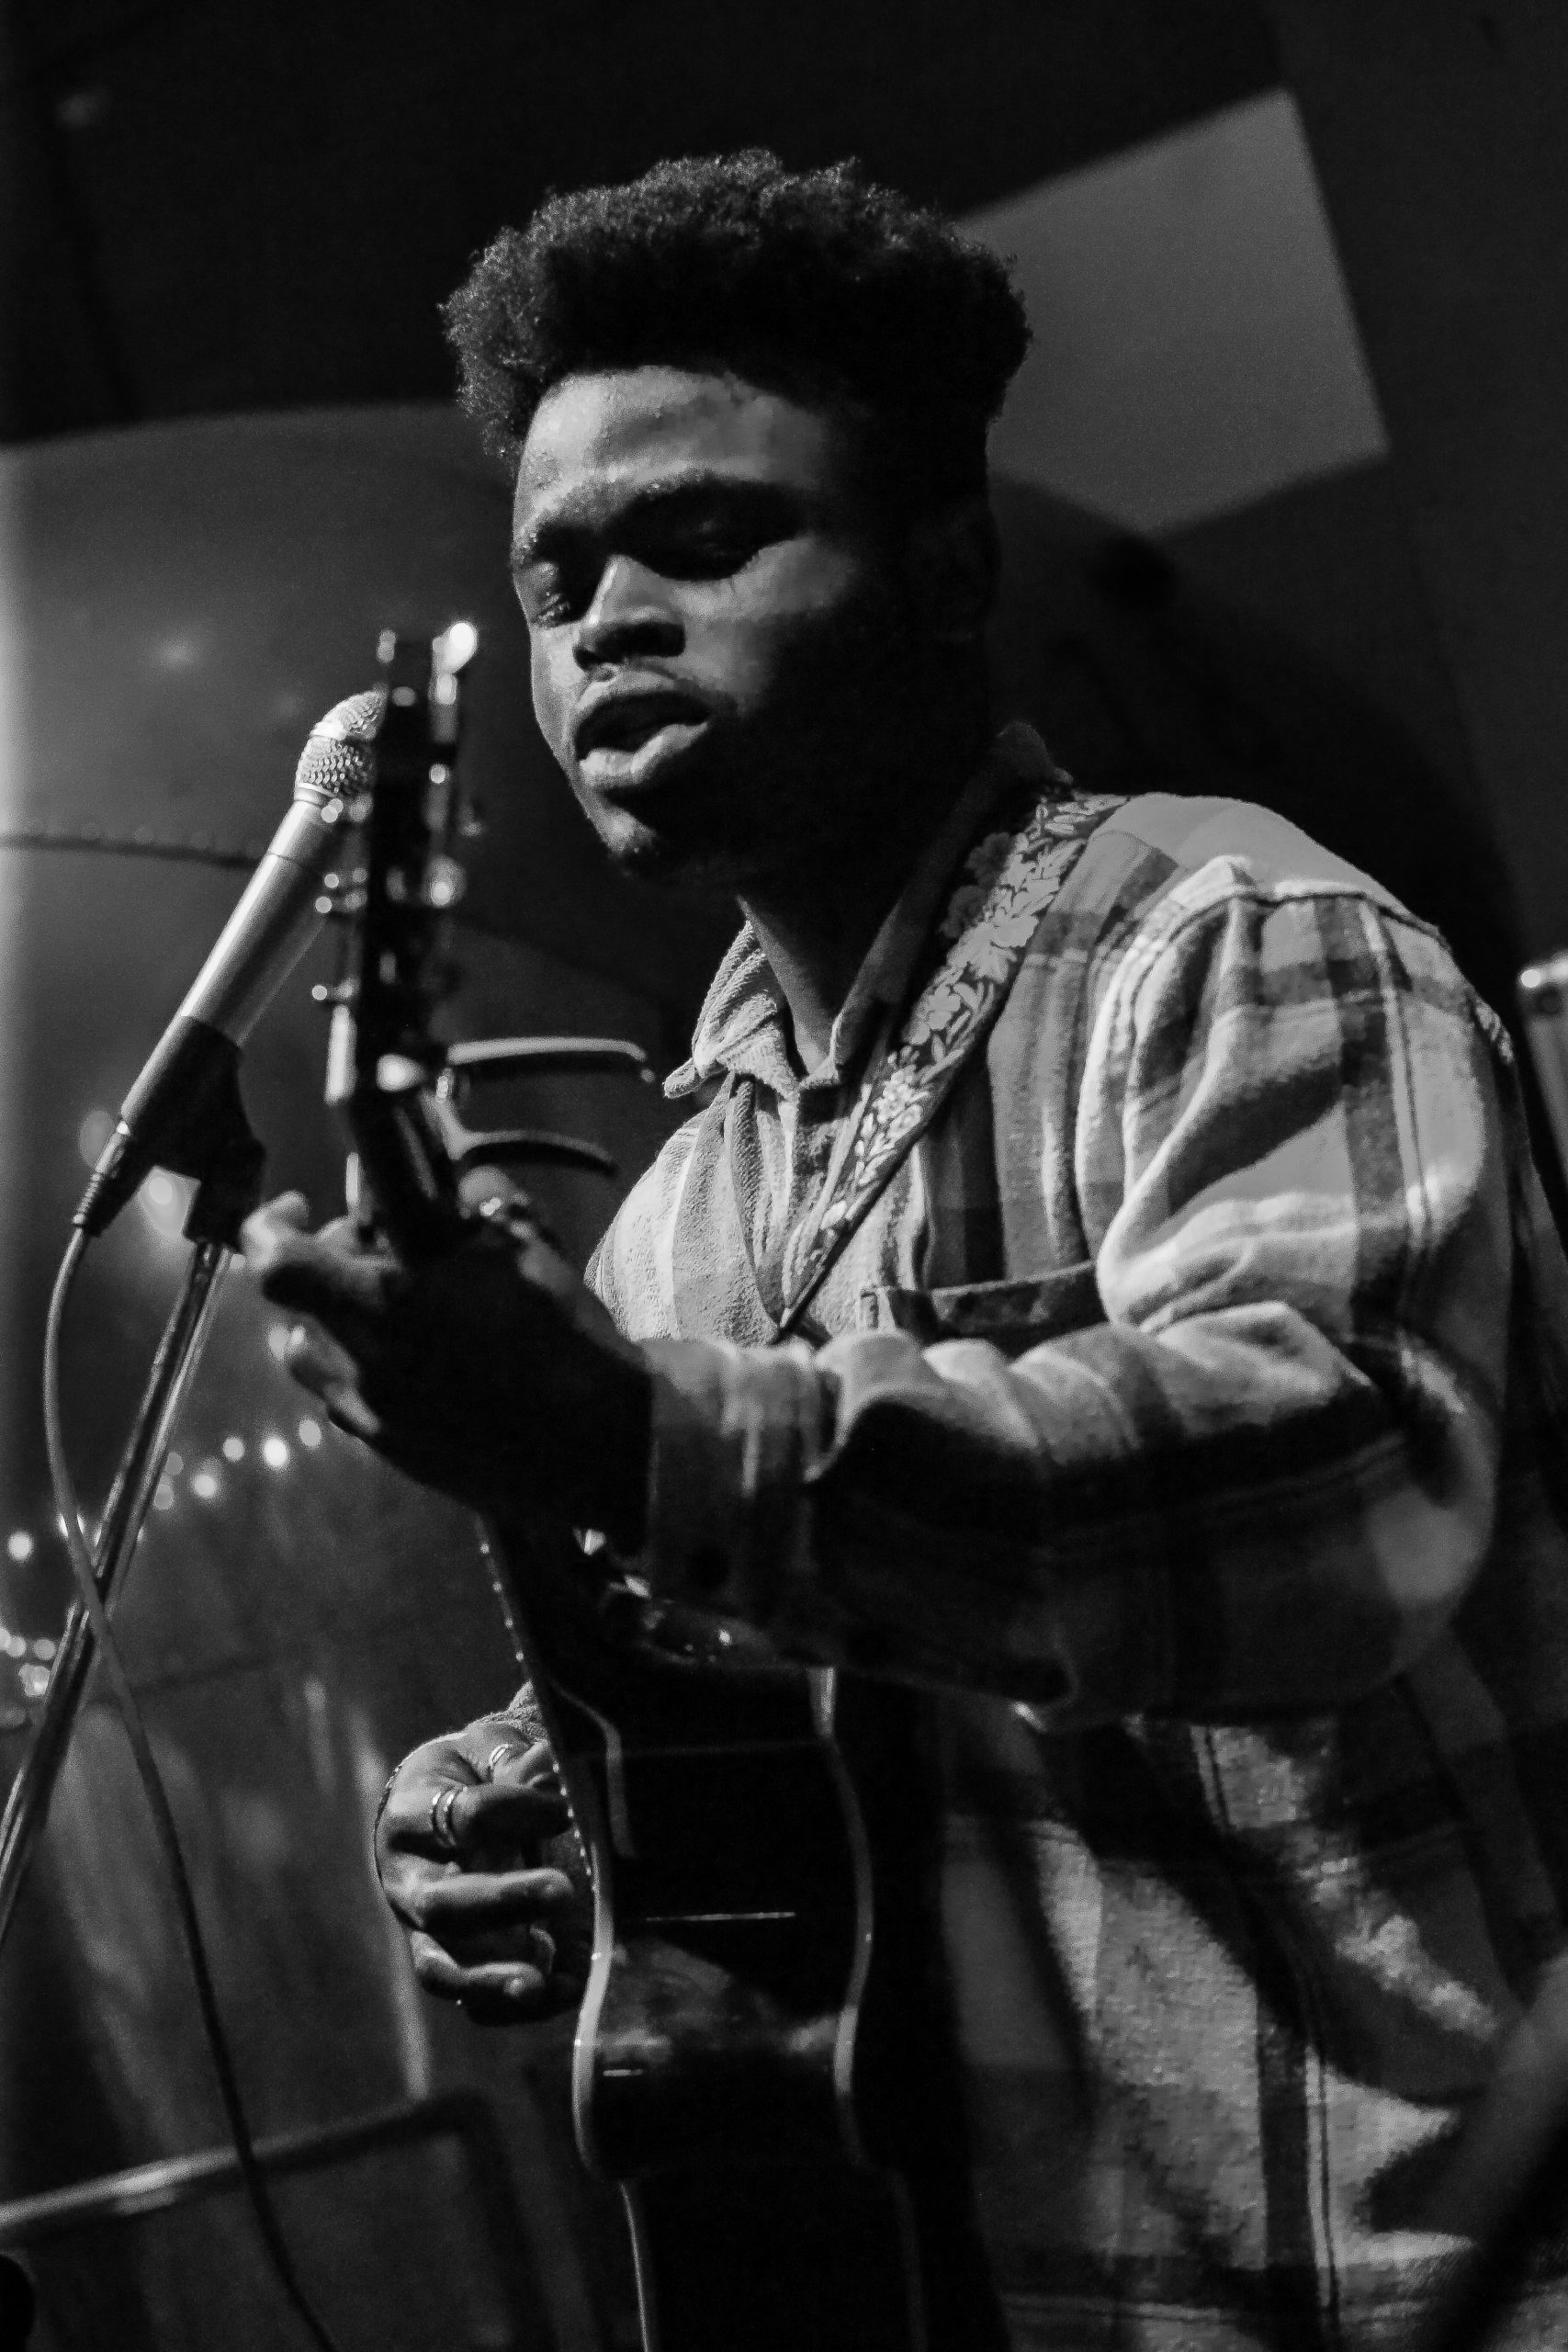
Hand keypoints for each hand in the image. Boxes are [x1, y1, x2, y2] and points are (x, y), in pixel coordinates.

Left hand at [241, 1192, 650, 1543]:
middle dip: (323, 1271)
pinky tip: (421, 1361)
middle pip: (292, 1312)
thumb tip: (452, 1170)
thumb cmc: (561, 1340)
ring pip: (314, 1362)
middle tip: (375, 1252)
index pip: (275, 1262)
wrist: (596, 1445)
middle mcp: (359, 1369)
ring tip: (388, 1310)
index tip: (296, 1206)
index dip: (269, 1224)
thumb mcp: (523, 1246)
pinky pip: (351, 1403)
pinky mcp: (396, 1456)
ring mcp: (373, 1421)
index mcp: (380, 1310)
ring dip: (333, 1326)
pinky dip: (366, 1369)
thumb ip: (474, 1198)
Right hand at [374, 1720, 592, 2023]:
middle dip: (503, 1901)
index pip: (462, 1818)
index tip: (567, 1810)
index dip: (517, 1811)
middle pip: (442, 1904)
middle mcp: (408, 1881)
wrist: (441, 1812)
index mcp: (413, 1817)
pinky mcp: (453, 1965)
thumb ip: (523, 1767)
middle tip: (562, 1889)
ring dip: (493, 1978)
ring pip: (442, 1967)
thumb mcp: (489, 1756)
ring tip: (540, 1983)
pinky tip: (566, 1990)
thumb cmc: (473, 1777)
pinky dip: (515, 2004)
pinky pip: (473, 2002)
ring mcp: (424, 1933)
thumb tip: (560, 1764)